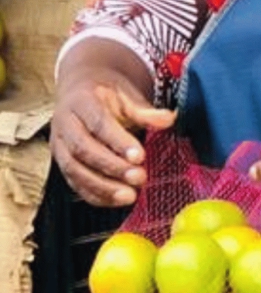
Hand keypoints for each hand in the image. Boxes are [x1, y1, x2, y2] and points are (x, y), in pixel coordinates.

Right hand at [52, 44, 175, 207]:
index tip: (140, 156)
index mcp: (82, 102)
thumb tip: (168, 119)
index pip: (99, 124)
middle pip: (84, 150)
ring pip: (75, 170)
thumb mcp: (126, 95)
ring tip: (129, 196)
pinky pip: (74, 183)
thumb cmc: (107, 95)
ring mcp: (60, 146)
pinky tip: (116, 201)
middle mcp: (65, 125)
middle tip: (139, 178)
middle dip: (112, 167)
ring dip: (102, 187)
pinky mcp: (61, 163)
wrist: (80, 91)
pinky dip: (95, 195)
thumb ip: (145, 110)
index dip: (119, 142)